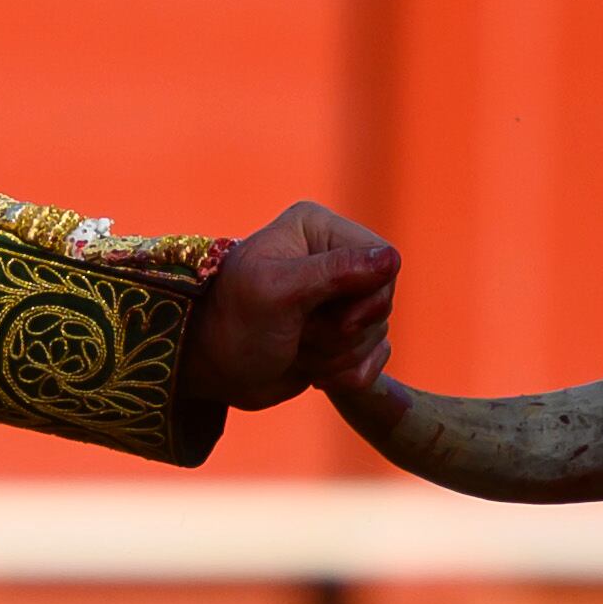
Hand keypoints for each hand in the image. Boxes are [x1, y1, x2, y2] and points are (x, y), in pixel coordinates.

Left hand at [191, 201, 397, 409]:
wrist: (211, 370)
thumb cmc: (235, 323)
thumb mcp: (279, 292)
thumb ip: (335, 271)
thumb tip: (391, 259)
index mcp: (319, 229)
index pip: (382, 260)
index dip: (365, 297)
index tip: (328, 316)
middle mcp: (334, 257)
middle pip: (383, 300)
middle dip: (343, 331)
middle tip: (300, 333)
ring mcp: (340, 298)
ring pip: (379, 332)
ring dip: (337, 354)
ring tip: (296, 349)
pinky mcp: (342, 335)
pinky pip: (376, 357)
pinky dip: (349, 373)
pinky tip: (315, 374)